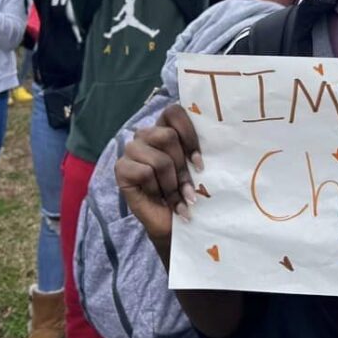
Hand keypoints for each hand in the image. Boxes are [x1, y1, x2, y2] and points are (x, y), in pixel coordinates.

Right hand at [115, 103, 203, 246]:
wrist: (173, 225)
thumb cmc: (187, 193)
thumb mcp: (196, 168)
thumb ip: (196, 148)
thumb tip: (216, 136)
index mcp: (165, 128)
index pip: (174, 112)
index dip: (189, 134)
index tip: (199, 163)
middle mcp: (146, 134)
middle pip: (168, 137)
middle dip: (182, 168)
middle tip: (188, 189)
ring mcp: (131, 150)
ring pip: (159, 159)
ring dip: (171, 184)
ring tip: (176, 198)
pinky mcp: (120, 168)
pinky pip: (145, 172)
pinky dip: (156, 189)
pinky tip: (158, 198)